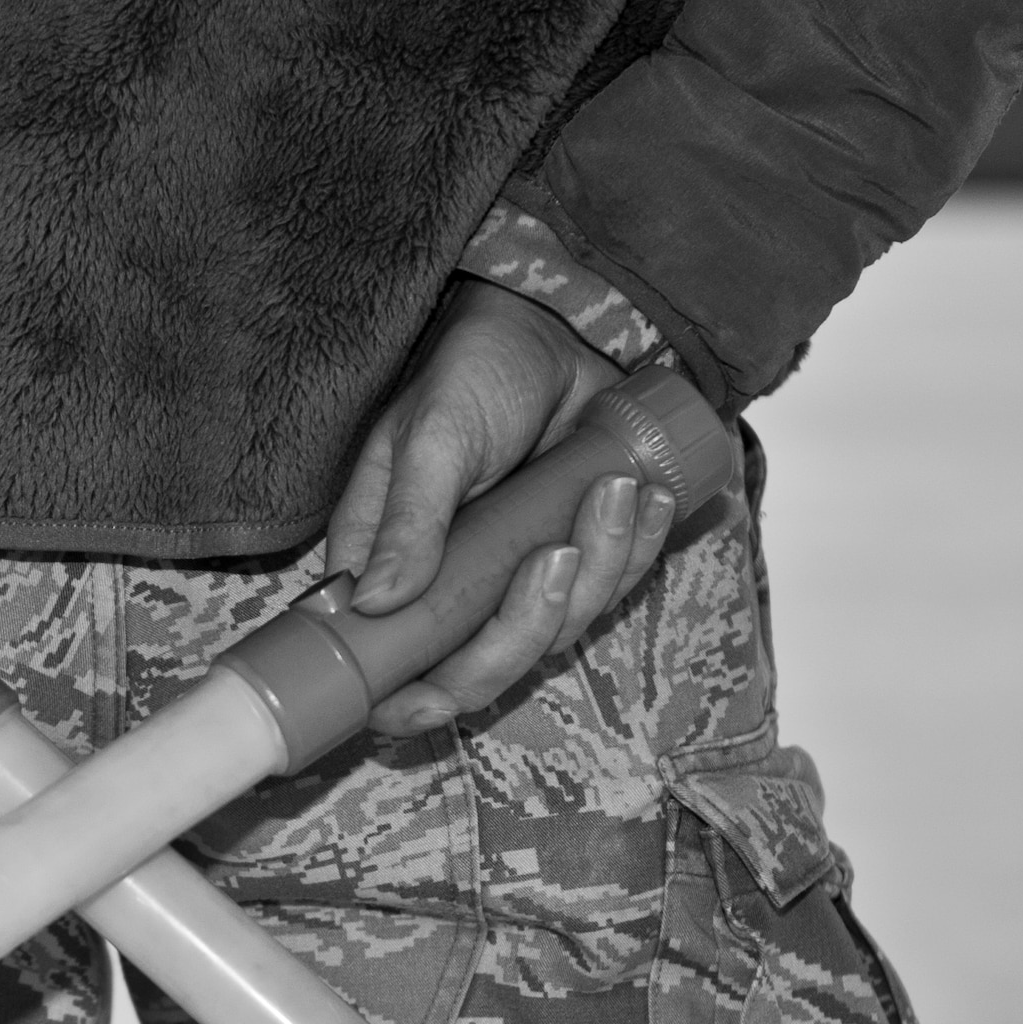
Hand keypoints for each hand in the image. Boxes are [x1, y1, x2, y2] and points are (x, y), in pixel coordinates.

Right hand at [326, 279, 676, 735]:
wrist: (564, 321)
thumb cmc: (477, 367)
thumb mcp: (433, 435)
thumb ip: (407, 520)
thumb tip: (373, 604)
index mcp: (385, 567)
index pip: (384, 666)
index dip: (404, 701)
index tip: (432, 701)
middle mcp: (446, 588)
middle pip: (477, 670)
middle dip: (525, 628)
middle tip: (557, 555)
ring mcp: (513, 580)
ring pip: (553, 635)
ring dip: (597, 570)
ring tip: (615, 487)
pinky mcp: (577, 562)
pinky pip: (609, 594)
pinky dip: (635, 553)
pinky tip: (649, 495)